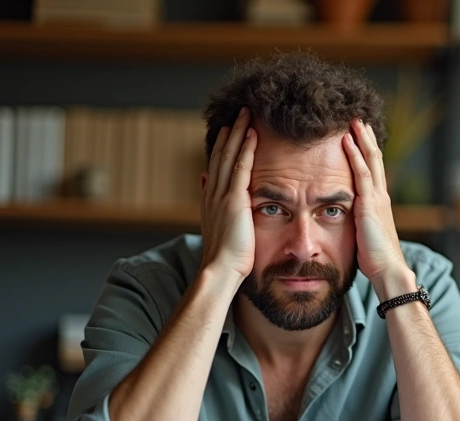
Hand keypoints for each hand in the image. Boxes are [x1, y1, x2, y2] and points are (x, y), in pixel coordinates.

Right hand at [200, 108, 255, 280]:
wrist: (220, 269)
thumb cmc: (226, 257)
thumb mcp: (218, 224)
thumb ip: (213, 202)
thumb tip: (206, 181)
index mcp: (210, 198)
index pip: (216, 165)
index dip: (222, 145)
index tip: (229, 129)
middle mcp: (213, 192)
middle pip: (221, 154)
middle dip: (230, 131)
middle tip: (238, 112)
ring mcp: (222, 195)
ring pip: (229, 155)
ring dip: (238, 132)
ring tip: (245, 113)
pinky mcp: (234, 200)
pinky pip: (240, 167)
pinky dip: (246, 148)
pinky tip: (252, 133)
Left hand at [342, 119, 411, 295]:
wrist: (388, 269)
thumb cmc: (376, 259)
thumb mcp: (365, 235)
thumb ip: (359, 223)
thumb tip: (348, 220)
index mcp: (380, 203)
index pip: (374, 170)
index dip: (367, 151)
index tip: (360, 135)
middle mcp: (381, 196)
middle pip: (375, 158)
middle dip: (366, 137)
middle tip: (358, 118)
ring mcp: (377, 198)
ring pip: (370, 160)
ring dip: (361, 138)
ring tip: (353, 120)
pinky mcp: (370, 204)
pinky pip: (362, 173)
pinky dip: (355, 155)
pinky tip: (347, 140)